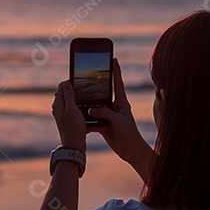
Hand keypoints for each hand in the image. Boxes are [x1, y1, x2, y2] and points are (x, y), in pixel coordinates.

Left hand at [51, 80, 87, 150]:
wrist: (74, 144)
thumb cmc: (73, 127)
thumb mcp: (72, 109)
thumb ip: (68, 95)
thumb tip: (65, 82)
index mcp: (58, 103)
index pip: (61, 86)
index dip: (70, 82)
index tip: (81, 82)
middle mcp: (58, 108)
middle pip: (65, 93)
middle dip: (74, 89)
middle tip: (86, 88)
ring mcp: (63, 113)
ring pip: (70, 101)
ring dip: (77, 98)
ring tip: (87, 97)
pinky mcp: (68, 119)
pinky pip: (73, 108)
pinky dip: (78, 105)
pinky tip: (86, 107)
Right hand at [89, 59, 152, 174]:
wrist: (131, 151)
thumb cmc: (130, 134)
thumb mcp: (118, 121)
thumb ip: (105, 113)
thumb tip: (91, 109)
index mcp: (122, 102)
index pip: (118, 83)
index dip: (116, 70)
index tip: (113, 59)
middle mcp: (115, 108)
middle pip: (104, 93)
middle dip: (96, 85)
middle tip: (87, 76)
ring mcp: (109, 116)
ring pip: (96, 107)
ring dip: (88, 103)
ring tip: (78, 96)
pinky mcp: (104, 126)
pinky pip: (93, 119)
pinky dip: (87, 119)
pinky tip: (78, 116)